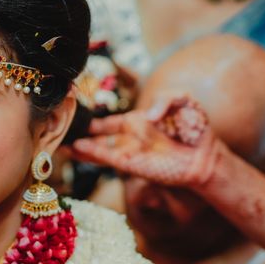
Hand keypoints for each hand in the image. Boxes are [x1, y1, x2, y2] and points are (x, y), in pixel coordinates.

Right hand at [71, 94, 220, 188]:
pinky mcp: (132, 165)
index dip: (92, 120)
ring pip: (97, 149)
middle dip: (79, 134)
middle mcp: (129, 137)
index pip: (110, 122)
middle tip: (57, 129)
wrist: (206, 157)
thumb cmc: (196, 127)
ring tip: (58, 143)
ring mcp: (129, 152)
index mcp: (138, 121)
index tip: (73, 115)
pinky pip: (107, 158)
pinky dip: (91, 154)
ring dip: (79, 147)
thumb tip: (146, 116)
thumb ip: (165, 98)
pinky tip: (76, 149)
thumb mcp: (183, 99)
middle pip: (97, 136)